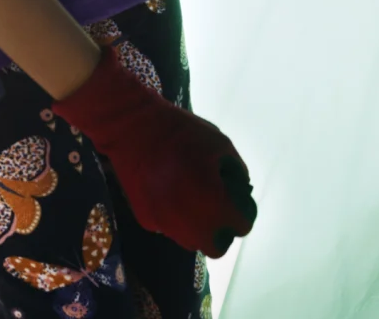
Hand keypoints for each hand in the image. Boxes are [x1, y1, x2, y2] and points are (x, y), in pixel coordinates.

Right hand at [50, 47, 256, 257]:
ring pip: (192, 242)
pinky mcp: (146, 221)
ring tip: (197, 199)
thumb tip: (240, 191)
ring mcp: (164, 225)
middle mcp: (188, 221)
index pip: (240, 226)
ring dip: (201, 229)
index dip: (245, 214)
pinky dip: (179, 219)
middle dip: (224, 231)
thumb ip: (236, 172)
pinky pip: (171, 229)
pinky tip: (173, 193)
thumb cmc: (182, 133)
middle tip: (223, 209)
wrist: (133, 130)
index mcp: (211, 200)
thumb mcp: (220, 144)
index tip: (242, 204)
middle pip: (216, 247)